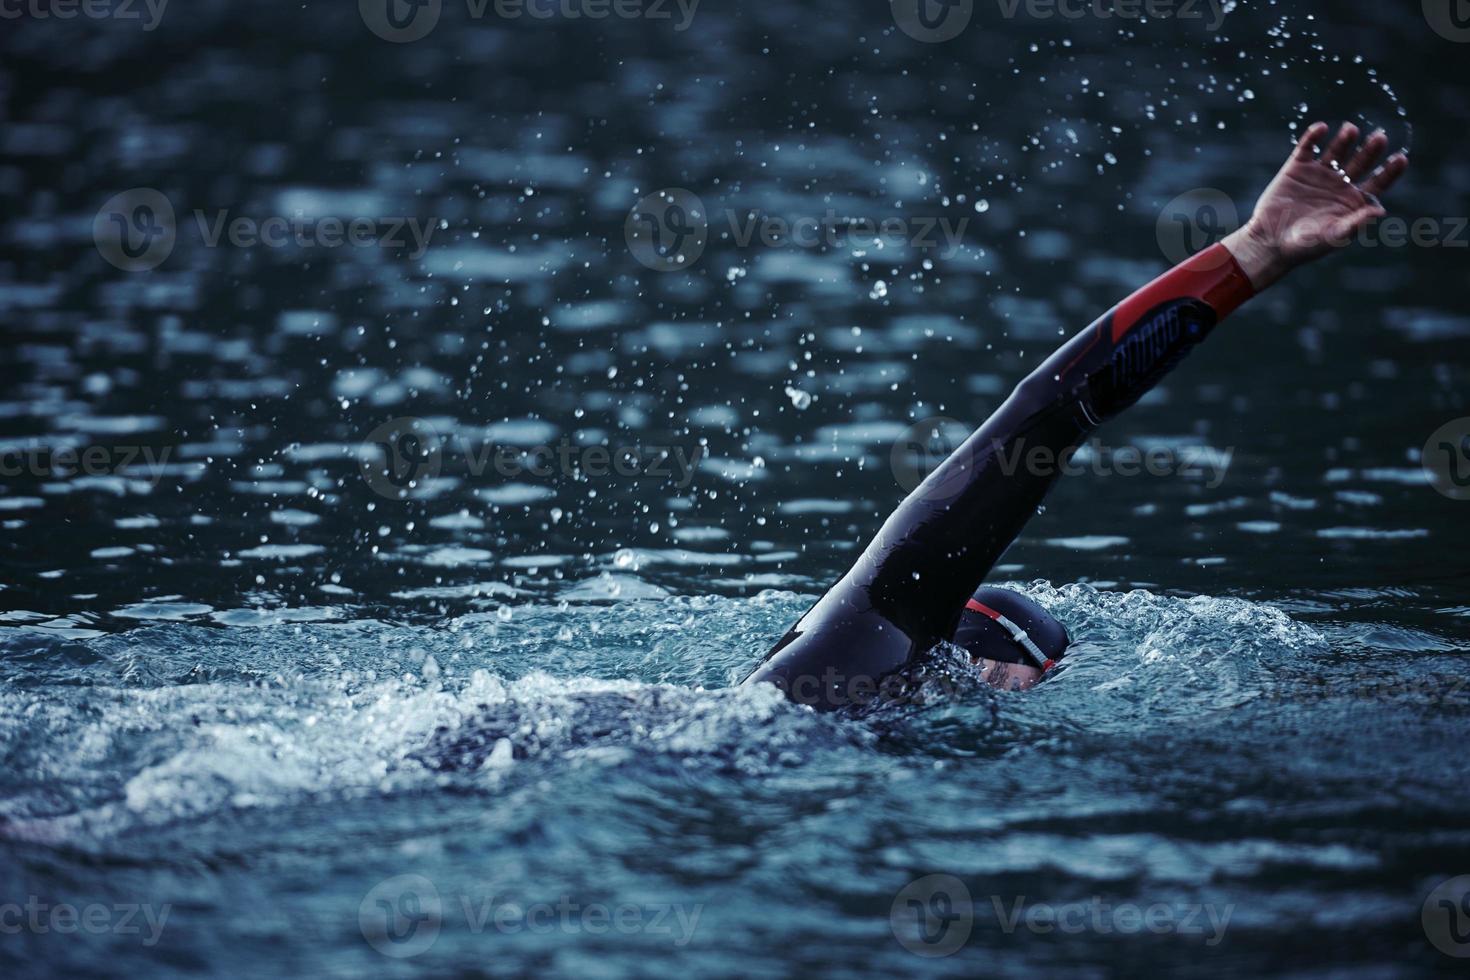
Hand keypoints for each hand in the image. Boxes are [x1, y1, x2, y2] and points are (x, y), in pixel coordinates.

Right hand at [1223, 122, 1408, 289]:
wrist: (1269, 242)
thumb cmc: (1304, 246)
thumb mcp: (1332, 236)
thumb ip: (1355, 223)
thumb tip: (1380, 210)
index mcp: (1354, 201)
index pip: (1379, 181)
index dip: (1390, 170)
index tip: (1400, 159)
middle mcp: (1340, 184)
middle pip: (1361, 161)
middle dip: (1371, 150)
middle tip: (1379, 138)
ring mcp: (1319, 174)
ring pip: (1337, 151)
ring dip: (1345, 140)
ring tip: (1350, 131)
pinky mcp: (1297, 168)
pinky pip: (1307, 148)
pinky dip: (1313, 137)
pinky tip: (1321, 129)